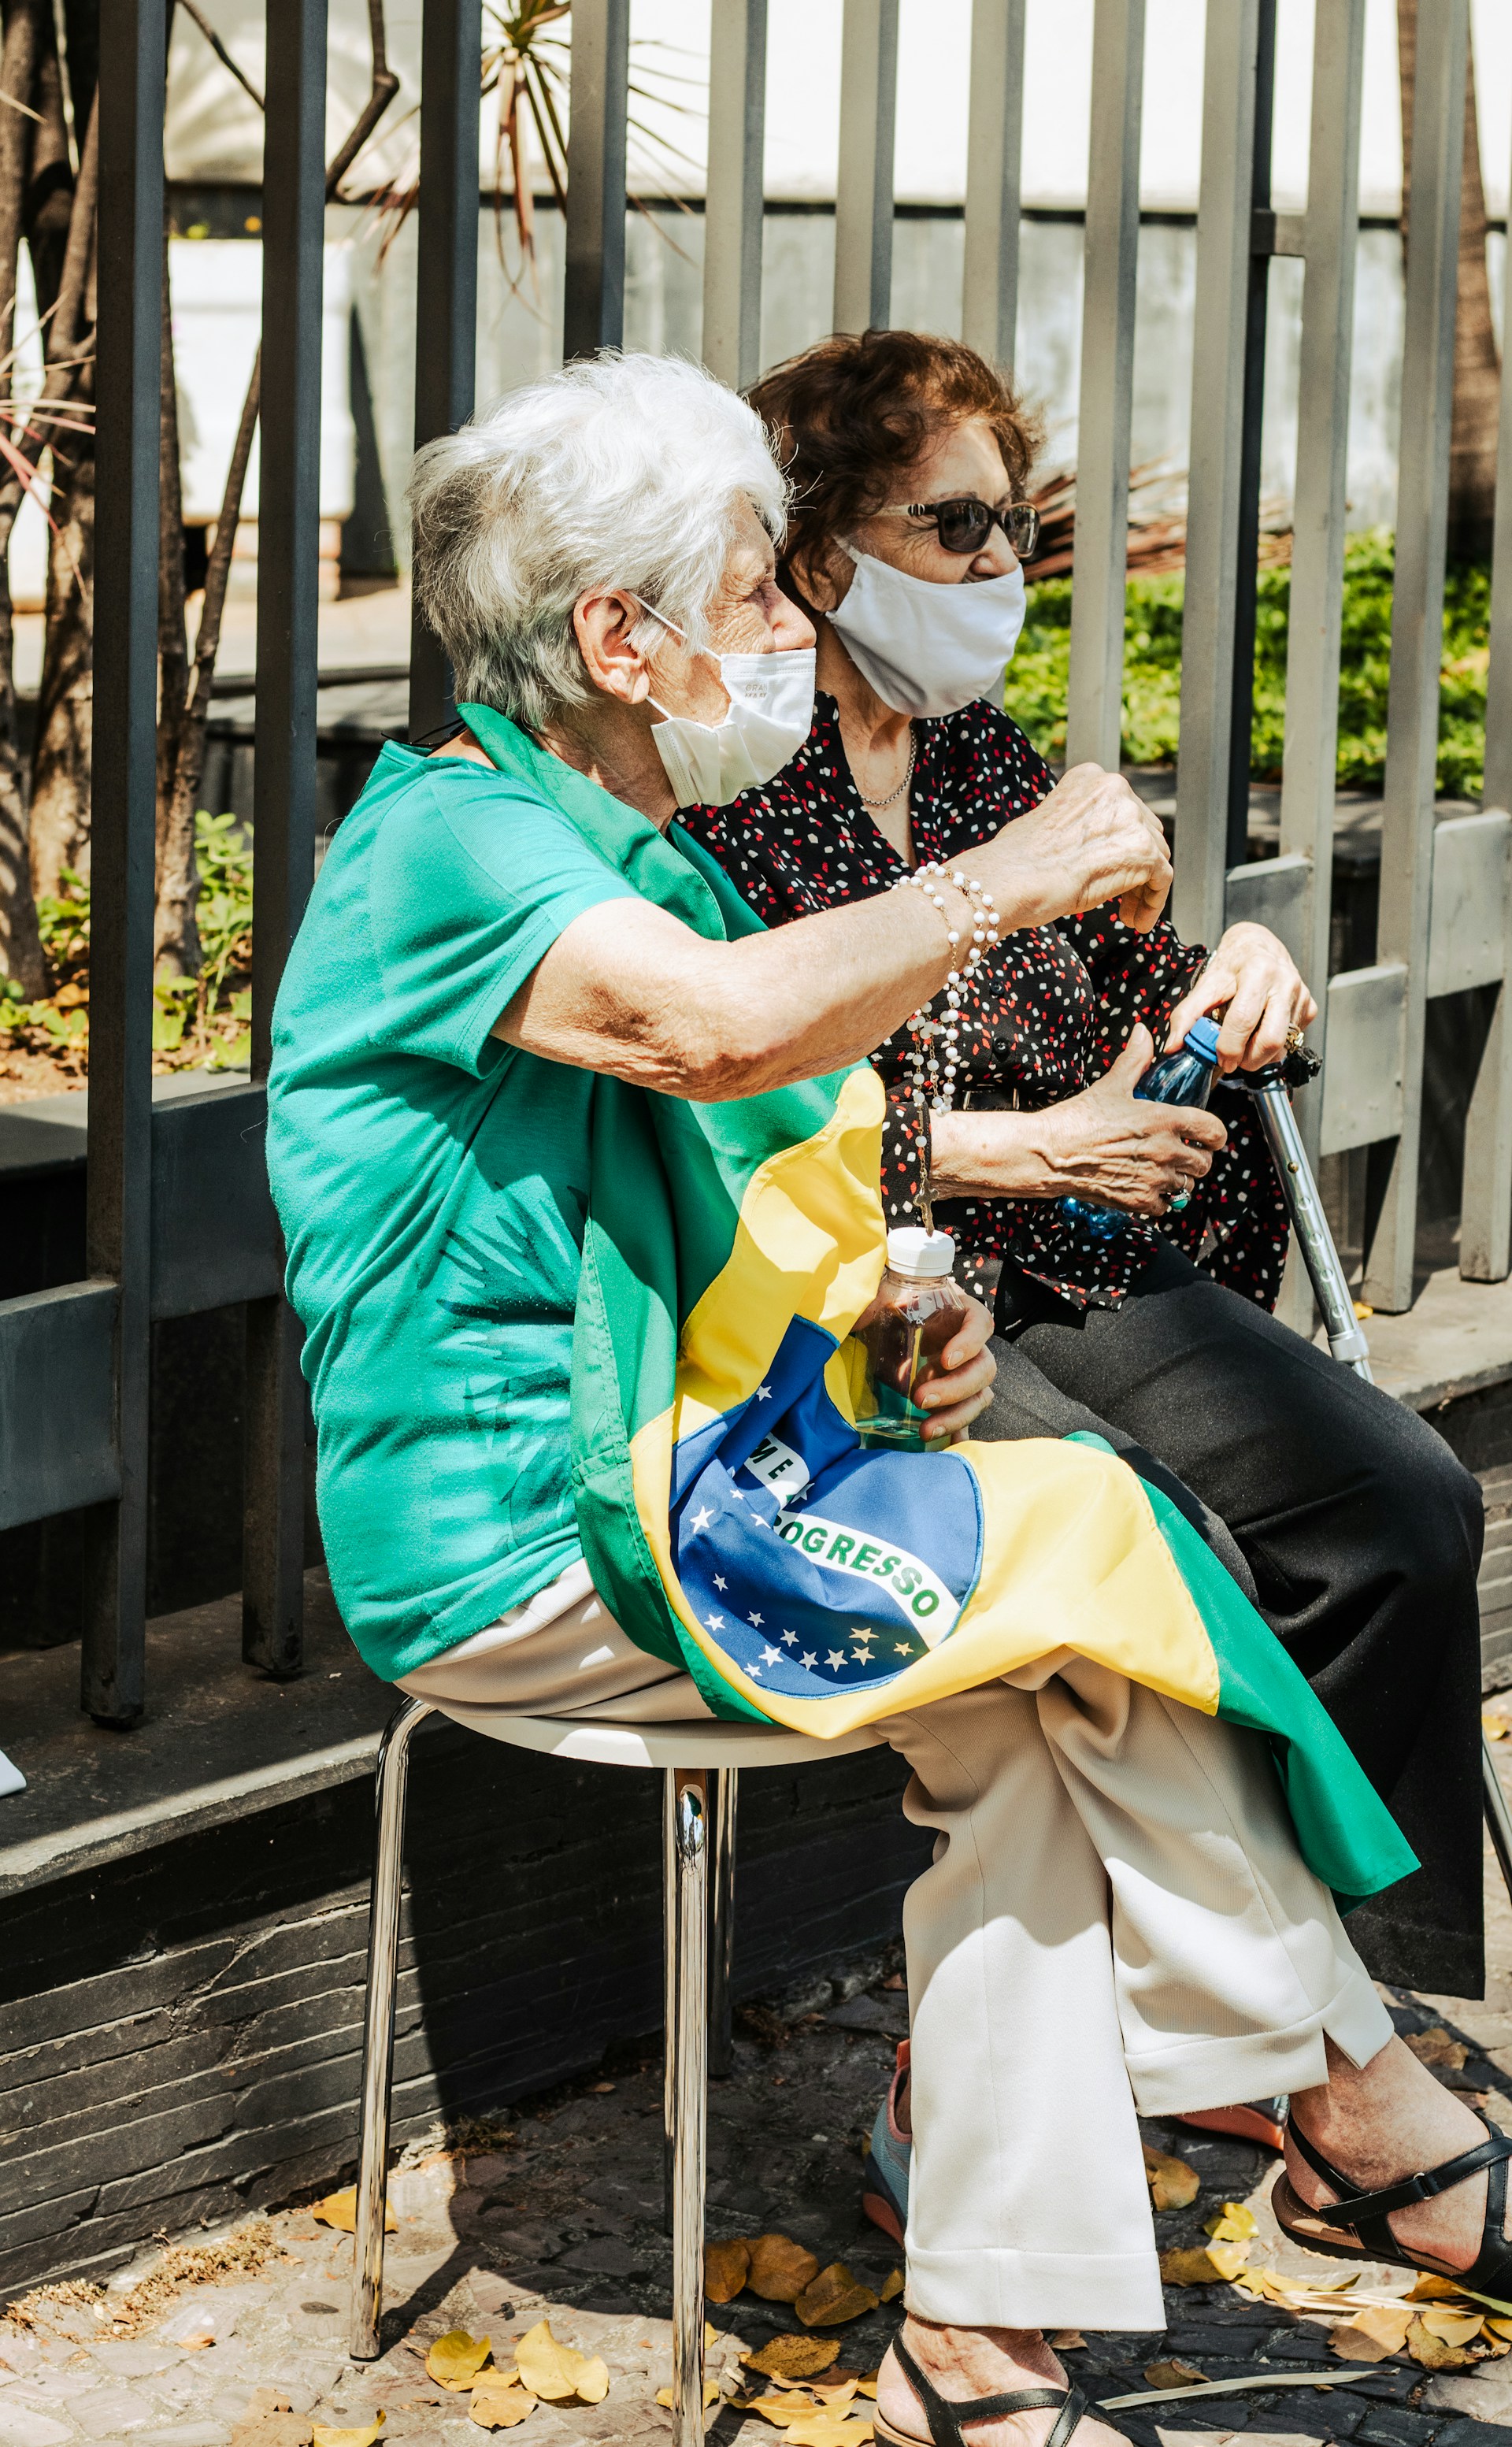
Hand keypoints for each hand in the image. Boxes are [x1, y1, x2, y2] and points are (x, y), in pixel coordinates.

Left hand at [851, 1287, 996, 1441]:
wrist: (892, 1326)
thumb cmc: (895, 1307)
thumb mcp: (888, 1301)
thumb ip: (877, 1304)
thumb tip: (860, 1313)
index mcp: (960, 1315)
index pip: (981, 1324)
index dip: (969, 1342)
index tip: (946, 1359)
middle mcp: (971, 1346)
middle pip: (983, 1369)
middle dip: (954, 1388)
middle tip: (920, 1399)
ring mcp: (967, 1374)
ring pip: (979, 1397)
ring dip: (955, 1416)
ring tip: (926, 1430)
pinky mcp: (957, 1398)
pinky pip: (965, 1418)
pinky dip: (957, 1433)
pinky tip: (944, 1446)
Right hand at [976, 762, 1171, 935]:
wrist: (1012, 880)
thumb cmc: (1016, 862)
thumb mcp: (1048, 823)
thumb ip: (1079, 825)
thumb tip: (1091, 843)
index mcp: (1090, 778)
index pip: (1122, 811)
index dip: (1118, 844)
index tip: (1107, 868)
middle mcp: (1115, 788)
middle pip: (1145, 831)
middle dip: (1134, 865)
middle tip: (1120, 897)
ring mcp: (1132, 818)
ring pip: (1156, 856)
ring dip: (1142, 887)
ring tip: (1126, 914)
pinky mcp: (1145, 851)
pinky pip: (1162, 880)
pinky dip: (1153, 903)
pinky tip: (1137, 921)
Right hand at [1031, 1026, 1226, 1212]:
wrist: (1050, 1153)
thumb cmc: (1079, 1119)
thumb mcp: (1111, 1084)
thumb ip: (1135, 1059)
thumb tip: (1142, 1031)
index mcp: (1164, 1120)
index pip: (1214, 1131)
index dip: (1216, 1134)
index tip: (1209, 1136)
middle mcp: (1165, 1152)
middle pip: (1204, 1163)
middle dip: (1197, 1157)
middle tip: (1183, 1153)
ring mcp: (1154, 1179)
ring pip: (1187, 1186)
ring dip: (1179, 1179)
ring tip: (1163, 1171)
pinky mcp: (1139, 1201)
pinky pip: (1165, 1206)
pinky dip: (1160, 1200)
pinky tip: (1146, 1187)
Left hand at [1165, 922, 1317, 1073]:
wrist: (1258, 945)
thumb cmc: (1232, 965)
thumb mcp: (1206, 984)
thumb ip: (1187, 1014)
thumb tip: (1174, 1045)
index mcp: (1259, 972)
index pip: (1244, 1021)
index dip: (1230, 1047)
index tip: (1220, 1058)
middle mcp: (1285, 983)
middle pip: (1271, 1039)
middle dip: (1250, 1059)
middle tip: (1234, 1059)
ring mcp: (1301, 996)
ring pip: (1284, 1045)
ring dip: (1261, 1055)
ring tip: (1244, 1043)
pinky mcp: (1310, 1007)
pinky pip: (1292, 1040)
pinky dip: (1273, 1046)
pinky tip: (1260, 1031)